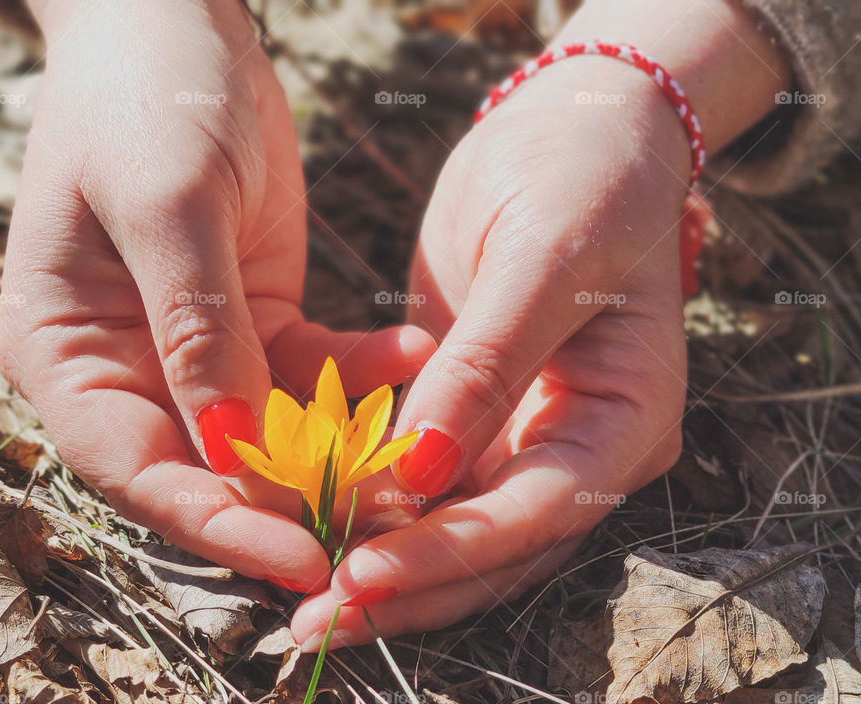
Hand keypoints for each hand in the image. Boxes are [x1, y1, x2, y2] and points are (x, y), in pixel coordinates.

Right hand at [0, 0, 433, 591]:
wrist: (177, 28)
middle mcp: (126, 368)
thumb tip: (234, 451)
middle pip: (205, 467)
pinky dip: (361, 374)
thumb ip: (198, 333)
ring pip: (268, 432)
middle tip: (377, 530)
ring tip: (413, 462)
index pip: (137, 470)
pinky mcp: (255, 321)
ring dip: (337, 451)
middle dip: (288, 502)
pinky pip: (312, 372)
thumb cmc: (145, 102)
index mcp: (68, 354)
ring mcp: (195, 349)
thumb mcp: (169, 208)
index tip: (301, 558)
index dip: (216, 523)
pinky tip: (413, 352)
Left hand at [292, 0, 790, 646]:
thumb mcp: (542, 261)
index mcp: (623, 420)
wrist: (571, 131)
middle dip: (406, 587)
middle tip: (312, 625)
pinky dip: (374, 504)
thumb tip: (423, 471)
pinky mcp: (474, 410)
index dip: (449, 552)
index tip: (361, 578)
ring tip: (304, 602)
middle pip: (493, 546)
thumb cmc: (580, 181)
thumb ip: (487, 367)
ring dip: (381, 561)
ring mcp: (526, 434)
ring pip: (453, 525)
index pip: (536, 514)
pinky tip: (314, 522)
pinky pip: (423, 476)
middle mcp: (578, 446)